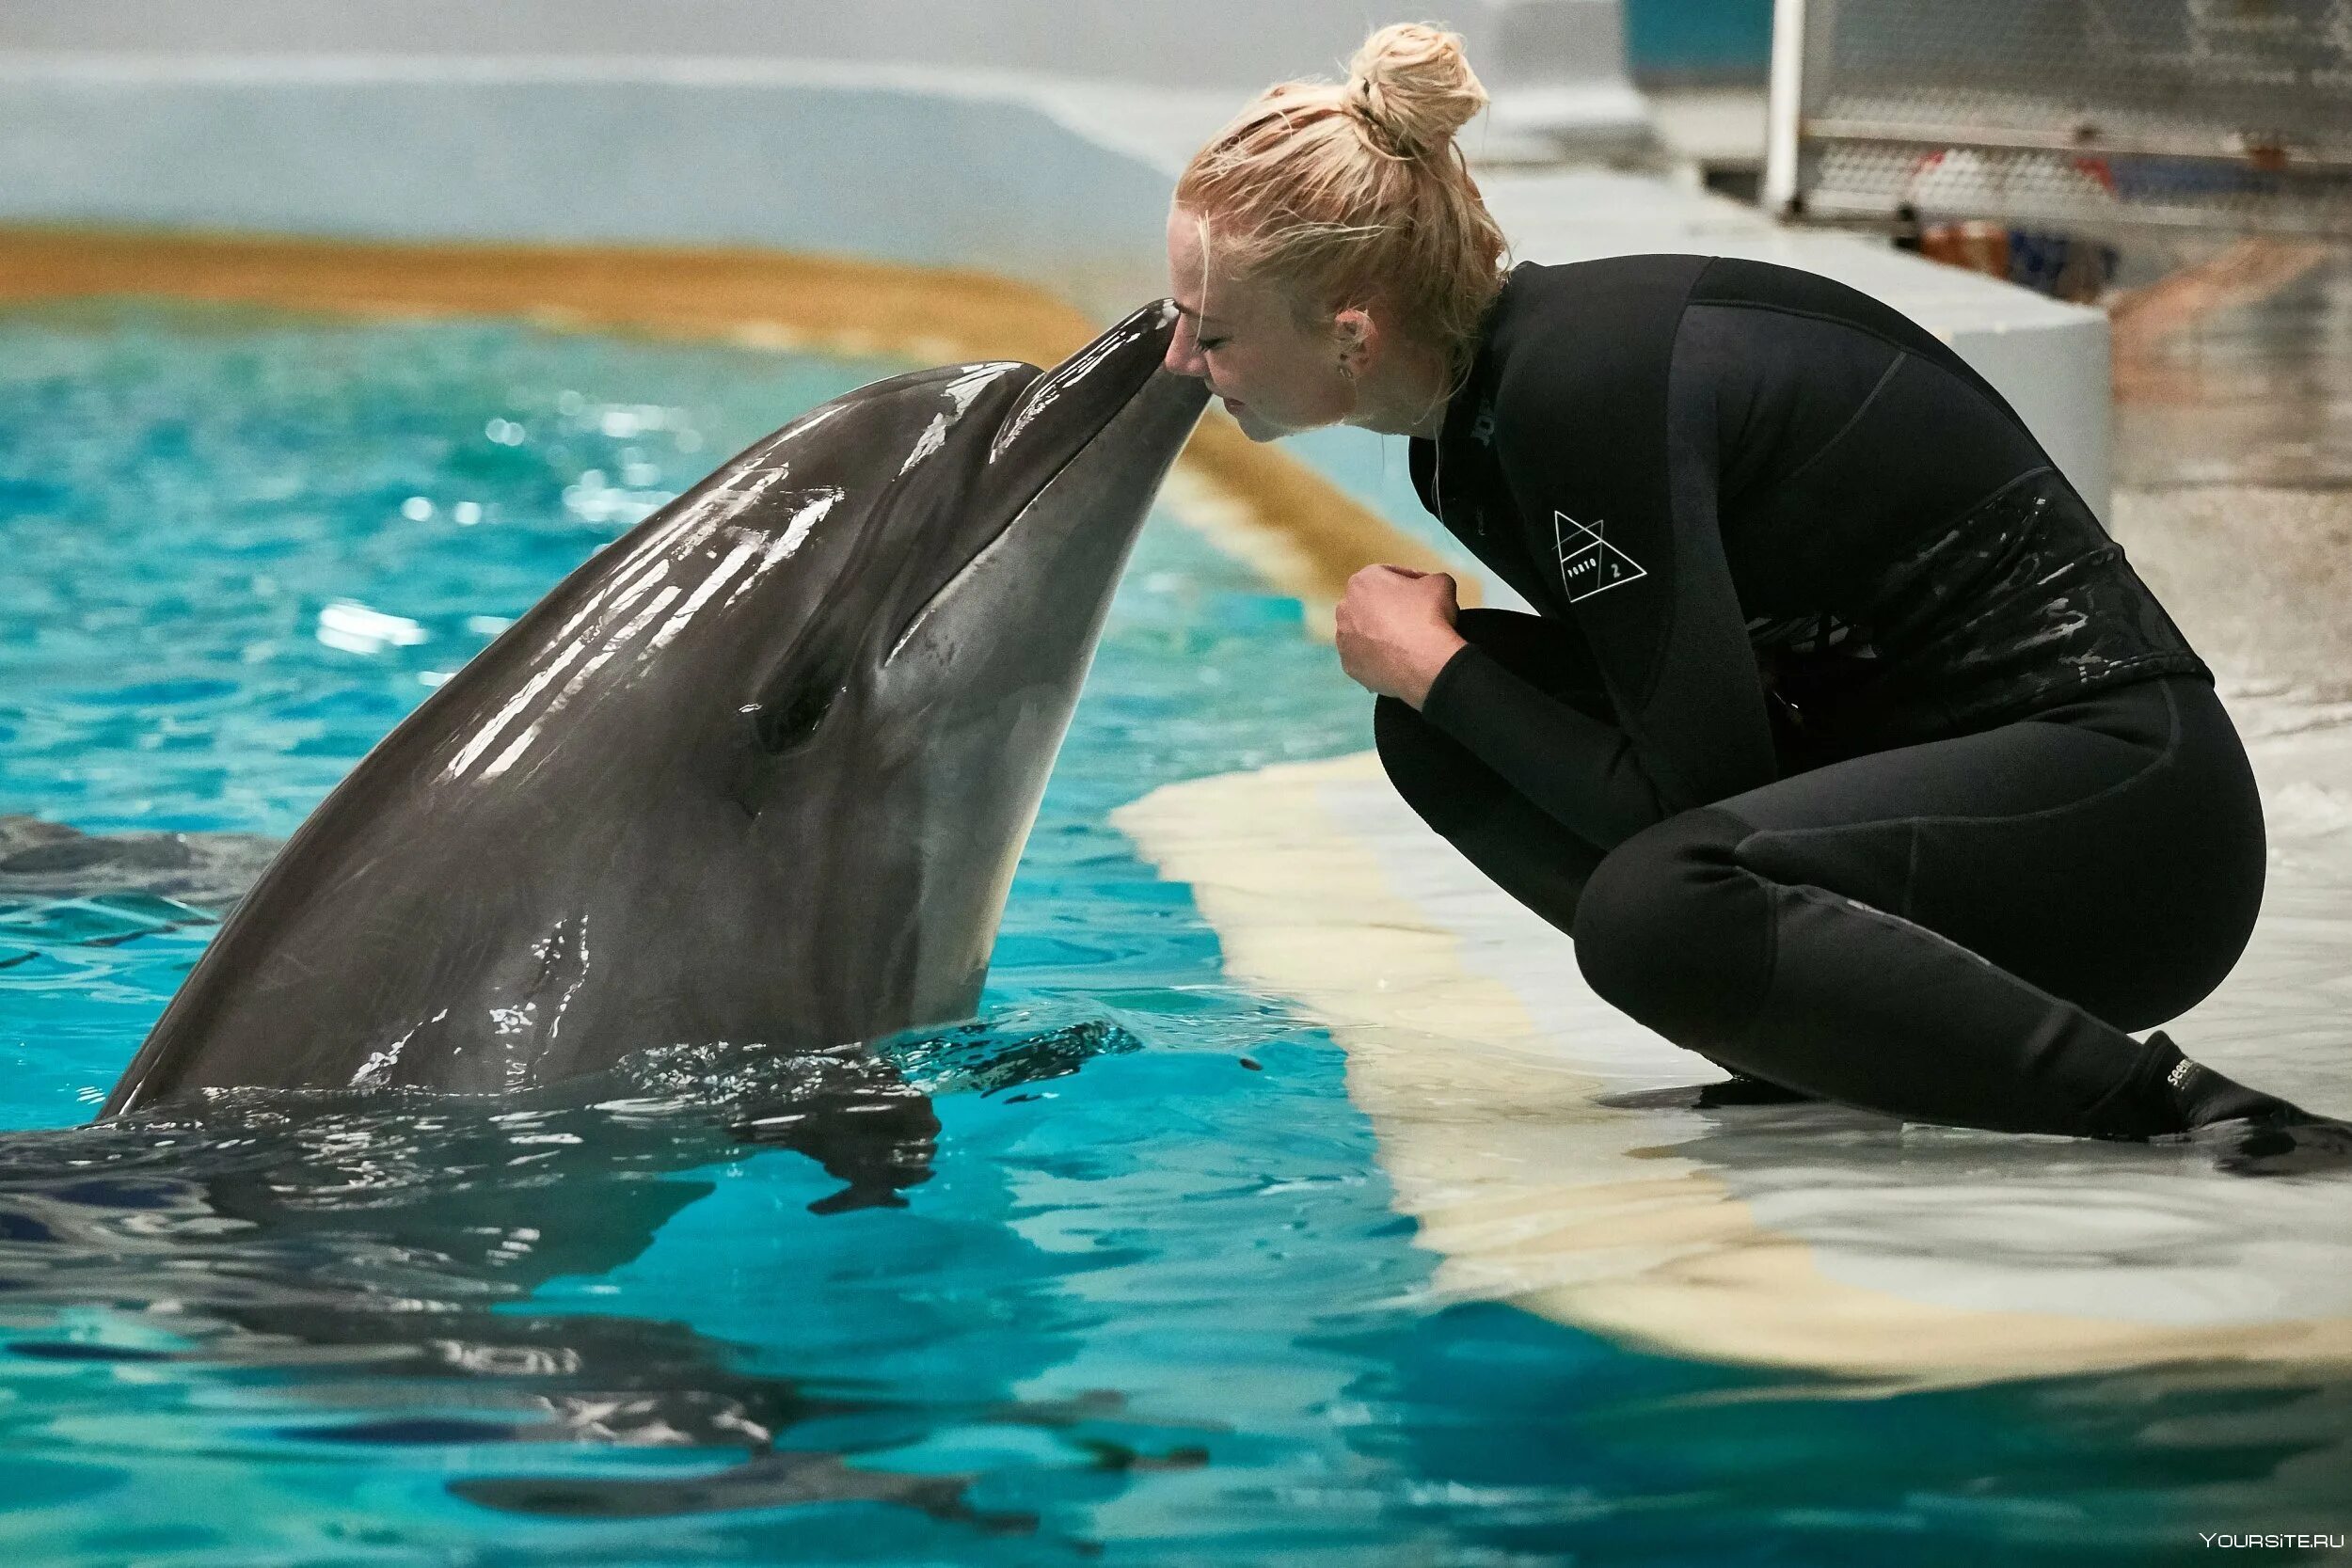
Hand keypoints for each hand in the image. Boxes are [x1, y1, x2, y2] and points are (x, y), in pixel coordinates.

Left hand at [1334, 564, 1467, 709]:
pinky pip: (1365, 657)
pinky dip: (1379, 657)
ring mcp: (1344, 640)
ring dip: (1381, 634)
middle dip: (1390, 608)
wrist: (1426, 663)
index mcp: (1362, 581)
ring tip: (1406, 642)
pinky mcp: (1349, 666)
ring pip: (1365, 632)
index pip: (1389, 575)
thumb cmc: (1430, 615)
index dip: (1411, 582)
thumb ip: (1430, 579)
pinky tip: (1398, 660)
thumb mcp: (1441, 582)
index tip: (1425, 593)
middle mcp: (1345, 608)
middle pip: (1371, 604)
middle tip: (1415, 618)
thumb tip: (1429, 587)